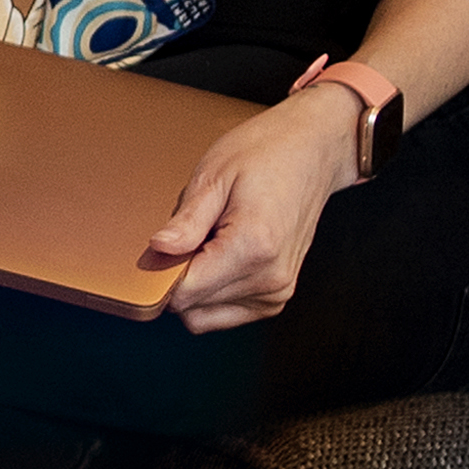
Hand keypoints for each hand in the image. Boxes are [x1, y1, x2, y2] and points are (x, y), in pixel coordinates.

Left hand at [136, 88, 369, 331]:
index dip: (161, 272)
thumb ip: (186, 221)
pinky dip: (212, 292)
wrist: (311, 152)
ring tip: (210, 241)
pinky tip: (220, 255)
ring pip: (205, 316)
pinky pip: (224, 313)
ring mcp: (277, 293)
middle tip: (189, 234)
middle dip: (177, 277)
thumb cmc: (266, 155)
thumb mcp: (214, 175)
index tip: (160, 247)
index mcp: (254, 247)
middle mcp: (270, 279)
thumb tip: (157, 250)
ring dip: (195, 286)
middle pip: (193, 307)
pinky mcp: (276, 298)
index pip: (184, 293)